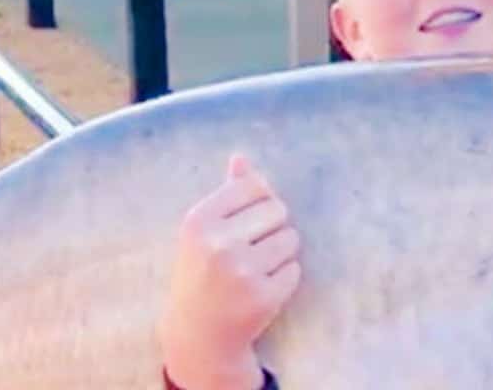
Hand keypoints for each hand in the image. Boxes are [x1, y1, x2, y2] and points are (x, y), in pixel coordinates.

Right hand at [159, 155, 301, 389]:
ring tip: (255, 269)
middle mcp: (217, 244)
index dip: (259, 202)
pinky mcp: (263, 296)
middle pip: (278, 209)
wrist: (198, 335)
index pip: (255, 186)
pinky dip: (284, 278)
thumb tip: (241, 157)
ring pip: (291, 238)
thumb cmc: (202, 272)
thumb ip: (226, 193)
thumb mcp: (202, 232)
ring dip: (281, 252)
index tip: (245, 223)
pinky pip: (295, 269)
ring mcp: (241, 272)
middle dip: (273, 227)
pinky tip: (261, 289)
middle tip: (251, 250)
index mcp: (198, 221)